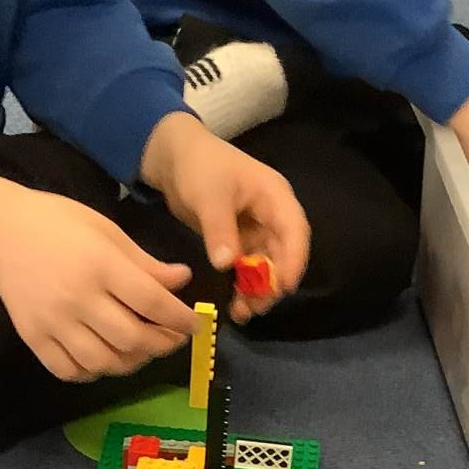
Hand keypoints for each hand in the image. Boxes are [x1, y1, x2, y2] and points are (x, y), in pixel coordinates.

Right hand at [0, 170, 200, 382]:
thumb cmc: (59, 223)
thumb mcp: (107, 231)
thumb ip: (145, 262)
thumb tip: (183, 281)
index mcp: (101, 265)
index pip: (153, 303)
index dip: (181, 319)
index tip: (195, 325)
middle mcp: (78, 298)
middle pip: (132, 339)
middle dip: (162, 344)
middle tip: (172, 339)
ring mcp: (53, 322)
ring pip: (104, 362)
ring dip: (131, 362)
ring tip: (141, 351)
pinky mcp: (33, 337)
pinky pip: (69, 370)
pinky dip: (92, 372)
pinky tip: (104, 359)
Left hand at [140, 113, 310, 324]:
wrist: (172, 157)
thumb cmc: (199, 166)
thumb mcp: (209, 196)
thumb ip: (219, 229)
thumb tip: (226, 263)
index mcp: (275, 197)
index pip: (295, 232)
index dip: (293, 261)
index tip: (282, 287)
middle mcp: (271, 215)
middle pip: (284, 254)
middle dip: (273, 283)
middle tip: (255, 307)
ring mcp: (256, 229)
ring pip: (266, 265)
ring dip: (257, 289)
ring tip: (241, 312)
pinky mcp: (238, 239)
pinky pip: (246, 267)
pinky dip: (242, 284)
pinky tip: (232, 302)